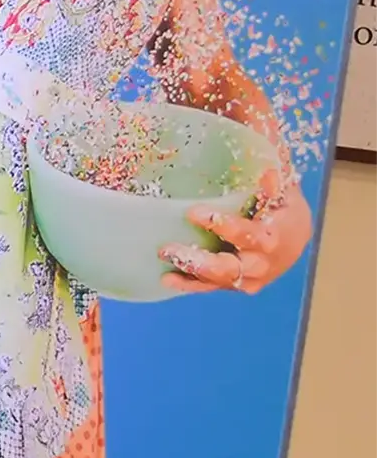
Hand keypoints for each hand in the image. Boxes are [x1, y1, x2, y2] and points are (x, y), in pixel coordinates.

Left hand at [160, 167, 313, 295]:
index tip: (193, 212)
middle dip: (199, 261)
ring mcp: (249, 277)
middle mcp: (262, 263)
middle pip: (231, 268)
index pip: (248, 235)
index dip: (223, 226)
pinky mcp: (236, 283)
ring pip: (219, 280)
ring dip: (190, 273)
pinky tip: (167, 278)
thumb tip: (269, 170)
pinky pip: (212, 287)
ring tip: (164, 262)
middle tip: (168, 249)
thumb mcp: (285, 194)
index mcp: (273, 239)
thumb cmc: (285, 212)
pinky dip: (190, 284)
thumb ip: (275, 183)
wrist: (294, 240)